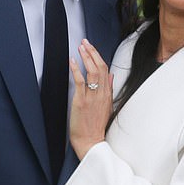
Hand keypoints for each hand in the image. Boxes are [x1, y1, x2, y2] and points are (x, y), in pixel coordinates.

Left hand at [69, 39, 113, 159]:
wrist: (91, 142)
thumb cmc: (96, 126)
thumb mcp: (107, 106)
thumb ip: (109, 89)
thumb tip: (111, 75)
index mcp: (107, 94)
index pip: (106, 69)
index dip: (98, 56)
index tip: (92, 47)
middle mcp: (102, 93)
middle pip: (100, 67)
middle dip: (92, 52)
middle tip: (85, 42)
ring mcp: (92, 97)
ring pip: (92, 72)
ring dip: (86, 57)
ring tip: (80, 47)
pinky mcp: (82, 101)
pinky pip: (80, 82)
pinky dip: (76, 69)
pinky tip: (72, 61)